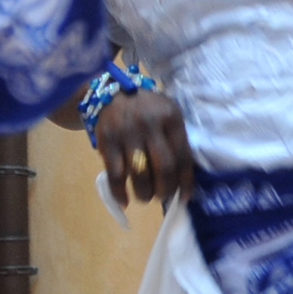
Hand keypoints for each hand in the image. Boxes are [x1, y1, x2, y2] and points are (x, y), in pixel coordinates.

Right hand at [95, 90, 195, 207]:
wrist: (112, 93)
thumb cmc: (147, 110)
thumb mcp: (167, 115)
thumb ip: (176, 141)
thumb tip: (182, 182)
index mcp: (171, 117)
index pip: (183, 156)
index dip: (185, 182)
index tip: (183, 197)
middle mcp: (150, 124)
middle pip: (164, 168)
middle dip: (165, 190)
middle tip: (162, 196)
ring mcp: (127, 132)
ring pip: (140, 174)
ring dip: (145, 193)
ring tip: (145, 196)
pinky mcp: (107, 141)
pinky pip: (115, 175)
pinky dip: (120, 193)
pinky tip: (124, 200)